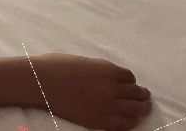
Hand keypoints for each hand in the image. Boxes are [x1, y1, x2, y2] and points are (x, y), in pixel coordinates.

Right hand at [32, 53, 151, 130]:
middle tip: (144, 97)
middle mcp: (112, 87)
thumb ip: (100, 69)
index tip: (129, 84)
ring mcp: (107, 105)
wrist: (41, 82)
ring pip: (136, 108)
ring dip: (142, 108)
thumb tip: (109, 76)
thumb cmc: (56, 67)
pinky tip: (132, 120)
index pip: (130, 77)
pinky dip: (132, 121)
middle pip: (137, 93)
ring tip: (143, 108)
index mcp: (107, 70)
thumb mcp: (83, 61)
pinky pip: (125, 124)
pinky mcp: (100, 121)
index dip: (130, 81)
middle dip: (141, 95)